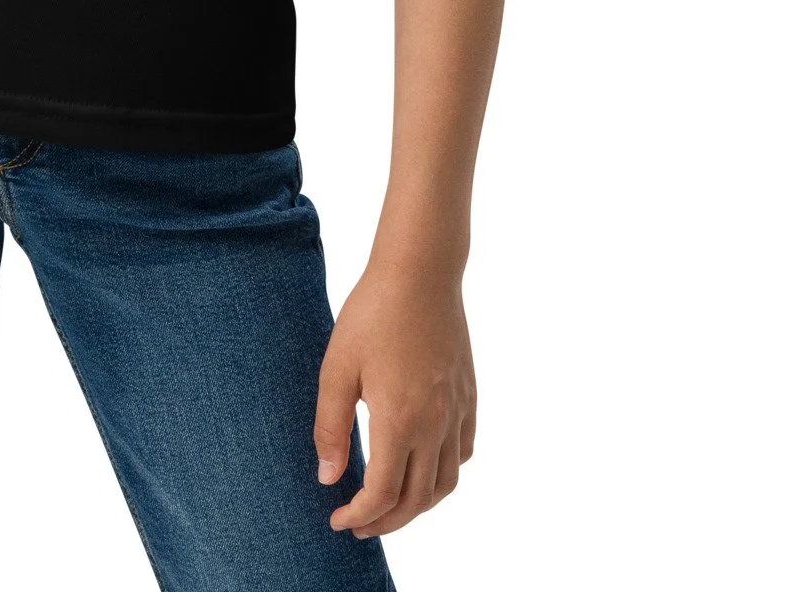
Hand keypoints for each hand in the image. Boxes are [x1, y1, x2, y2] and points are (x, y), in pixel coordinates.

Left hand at [314, 259, 475, 537]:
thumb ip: (331, 427)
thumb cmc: (373, 313)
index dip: (360, 515)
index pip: (383, 493)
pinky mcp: (468, 396)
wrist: (420, 272)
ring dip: (418, 505)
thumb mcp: (337, 367)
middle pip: (417, 499)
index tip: (338, 520)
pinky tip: (423, 468)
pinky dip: (445, 474)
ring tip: (390, 506)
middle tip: (359, 524)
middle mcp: (435, 424)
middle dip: (387, 521)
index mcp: (399, 420)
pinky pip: (463, 453)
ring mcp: (457, 411)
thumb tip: (328, 478)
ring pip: (446, 483)